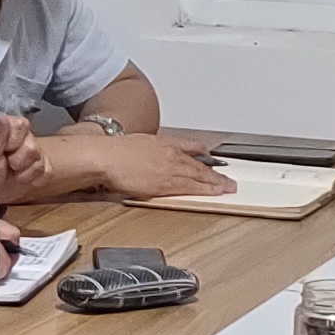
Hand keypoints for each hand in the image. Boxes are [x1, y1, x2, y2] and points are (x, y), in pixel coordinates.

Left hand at [0, 111, 49, 202]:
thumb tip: (3, 116)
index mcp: (11, 127)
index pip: (22, 126)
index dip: (12, 142)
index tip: (2, 151)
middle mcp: (27, 137)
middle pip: (33, 148)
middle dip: (17, 161)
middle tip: (6, 164)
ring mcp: (38, 152)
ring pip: (39, 162)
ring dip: (23, 173)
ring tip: (12, 172)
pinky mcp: (45, 167)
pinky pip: (46, 174)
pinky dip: (31, 180)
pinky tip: (21, 178)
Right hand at [79, 131, 236, 203]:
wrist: (106, 157)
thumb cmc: (114, 152)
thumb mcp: (135, 144)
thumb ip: (148, 151)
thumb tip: (148, 156)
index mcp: (163, 142)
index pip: (189, 146)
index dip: (202, 152)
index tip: (211, 156)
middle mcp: (170, 154)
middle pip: (198, 164)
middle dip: (215, 172)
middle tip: (228, 179)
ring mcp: (170, 168)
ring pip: (200, 175)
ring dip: (215, 182)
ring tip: (227, 188)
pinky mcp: (166, 184)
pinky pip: (191, 187)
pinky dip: (206, 190)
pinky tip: (214, 192)